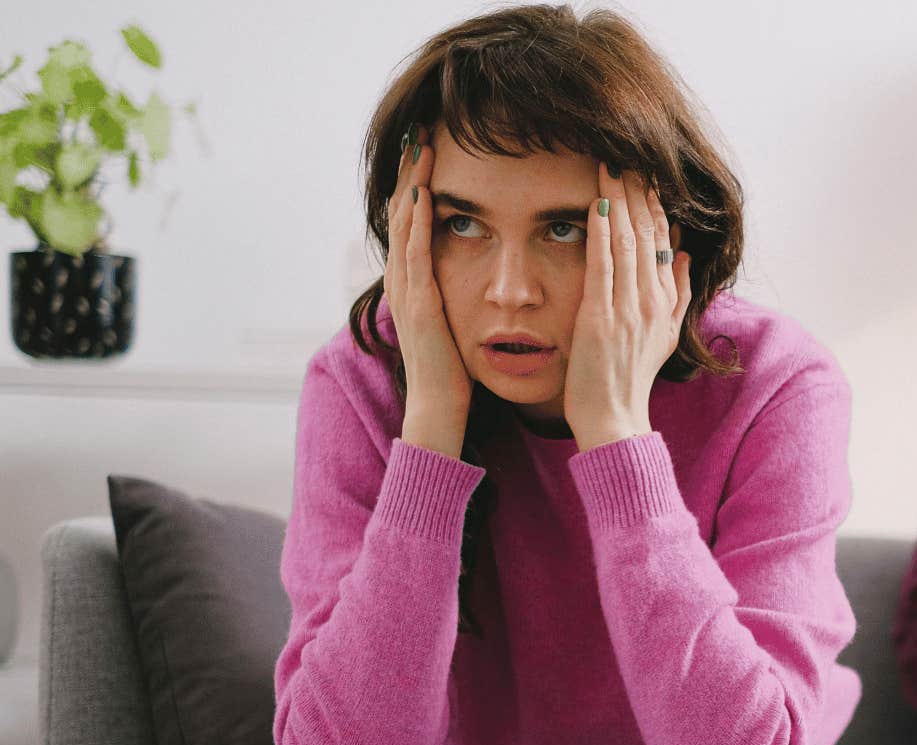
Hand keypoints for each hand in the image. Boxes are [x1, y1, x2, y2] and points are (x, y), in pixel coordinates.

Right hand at [385, 126, 471, 458]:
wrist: (439, 411)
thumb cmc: (454, 373)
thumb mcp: (459, 323)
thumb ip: (463, 295)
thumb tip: (484, 275)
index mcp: (418, 284)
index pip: (417, 222)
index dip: (420, 185)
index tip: (432, 150)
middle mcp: (407, 282)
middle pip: (404, 214)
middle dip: (411, 173)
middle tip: (418, 132)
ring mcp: (409, 292)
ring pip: (405, 227)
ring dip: (411, 185)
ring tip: (419, 149)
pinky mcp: (419, 306)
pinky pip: (415, 256)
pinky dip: (416, 224)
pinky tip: (422, 197)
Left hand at [564, 164, 692, 450]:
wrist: (615, 418)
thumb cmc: (629, 379)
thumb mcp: (664, 335)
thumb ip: (676, 293)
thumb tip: (680, 255)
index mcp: (665, 302)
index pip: (662, 241)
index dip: (654, 203)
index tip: (643, 171)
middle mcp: (652, 302)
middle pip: (648, 234)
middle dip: (637, 190)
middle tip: (626, 150)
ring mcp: (629, 310)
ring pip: (628, 243)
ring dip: (620, 200)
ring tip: (611, 163)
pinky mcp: (602, 319)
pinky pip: (603, 267)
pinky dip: (602, 233)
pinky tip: (598, 203)